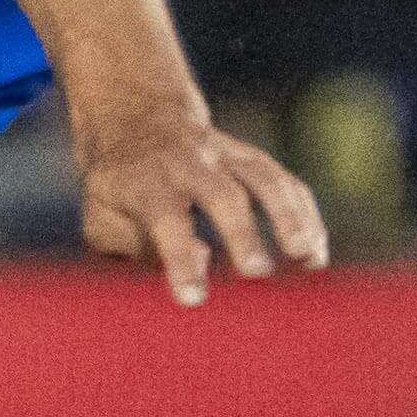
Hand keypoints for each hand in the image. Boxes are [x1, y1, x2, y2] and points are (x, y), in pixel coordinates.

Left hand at [75, 108, 328, 305]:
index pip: (164, 219)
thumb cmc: (119, 190)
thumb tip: (203, 261)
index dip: (179, 258)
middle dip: (241, 233)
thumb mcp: (102, 219)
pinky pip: (283, 180)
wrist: (135, 118)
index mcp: (143, 182)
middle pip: (221, 193)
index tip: (193, 298)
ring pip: (263, 177)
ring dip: (289, 217)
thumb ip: (137, 247)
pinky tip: (315, 251)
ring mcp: (222, 154)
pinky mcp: (249, 155)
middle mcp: (186, 162)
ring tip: (308, 259)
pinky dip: (304, 213)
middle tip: (256, 274)